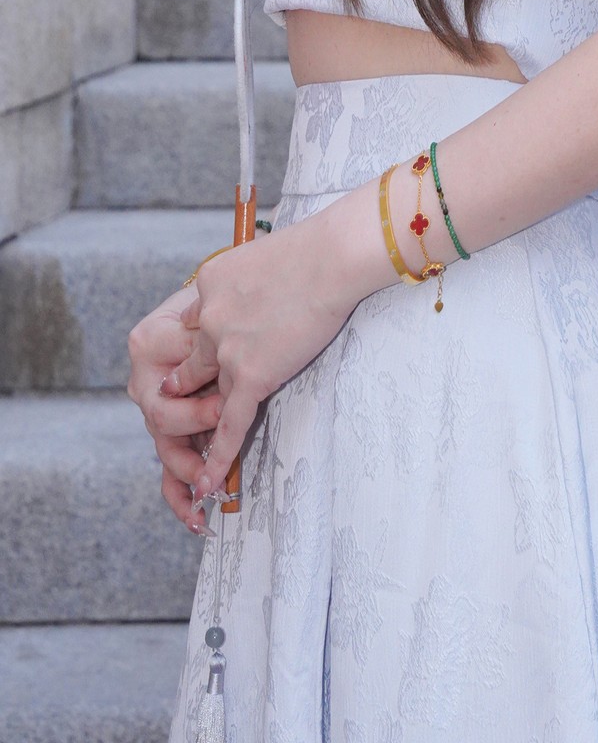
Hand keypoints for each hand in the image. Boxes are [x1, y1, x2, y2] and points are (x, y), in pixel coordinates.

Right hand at [127, 288, 220, 533]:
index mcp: (147, 345)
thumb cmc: (228, 295)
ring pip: (166, 450)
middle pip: (163, 420)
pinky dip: (183, 496)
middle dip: (198, 432)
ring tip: (210, 492)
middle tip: (229, 429)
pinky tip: (197, 521)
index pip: (166, 384)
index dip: (200, 402)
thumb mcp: (216, 303)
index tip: (231, 405)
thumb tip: (224, 370)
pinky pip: (170, 469)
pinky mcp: (177, 427)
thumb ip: (210, 334)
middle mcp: (146, 379)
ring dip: (189, 474)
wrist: (236, 293)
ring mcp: (159, 406)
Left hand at [173, 203, 375, 501]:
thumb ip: (247, 280)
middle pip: (192, 363)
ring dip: (201, 422)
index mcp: (208, 284)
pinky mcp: (251, 375)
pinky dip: (218, 456)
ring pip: (207, 396)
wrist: (333, 256)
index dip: (204, 345)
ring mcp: (226, 350)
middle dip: (193, 385)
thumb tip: (257, 290)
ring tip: (191, 453)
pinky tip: (209, 483)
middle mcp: (208, 319)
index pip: (195, 324)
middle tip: (193, 403)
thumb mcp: (261, 252)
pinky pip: (230, 425)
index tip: (207, 357)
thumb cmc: (315, 246)